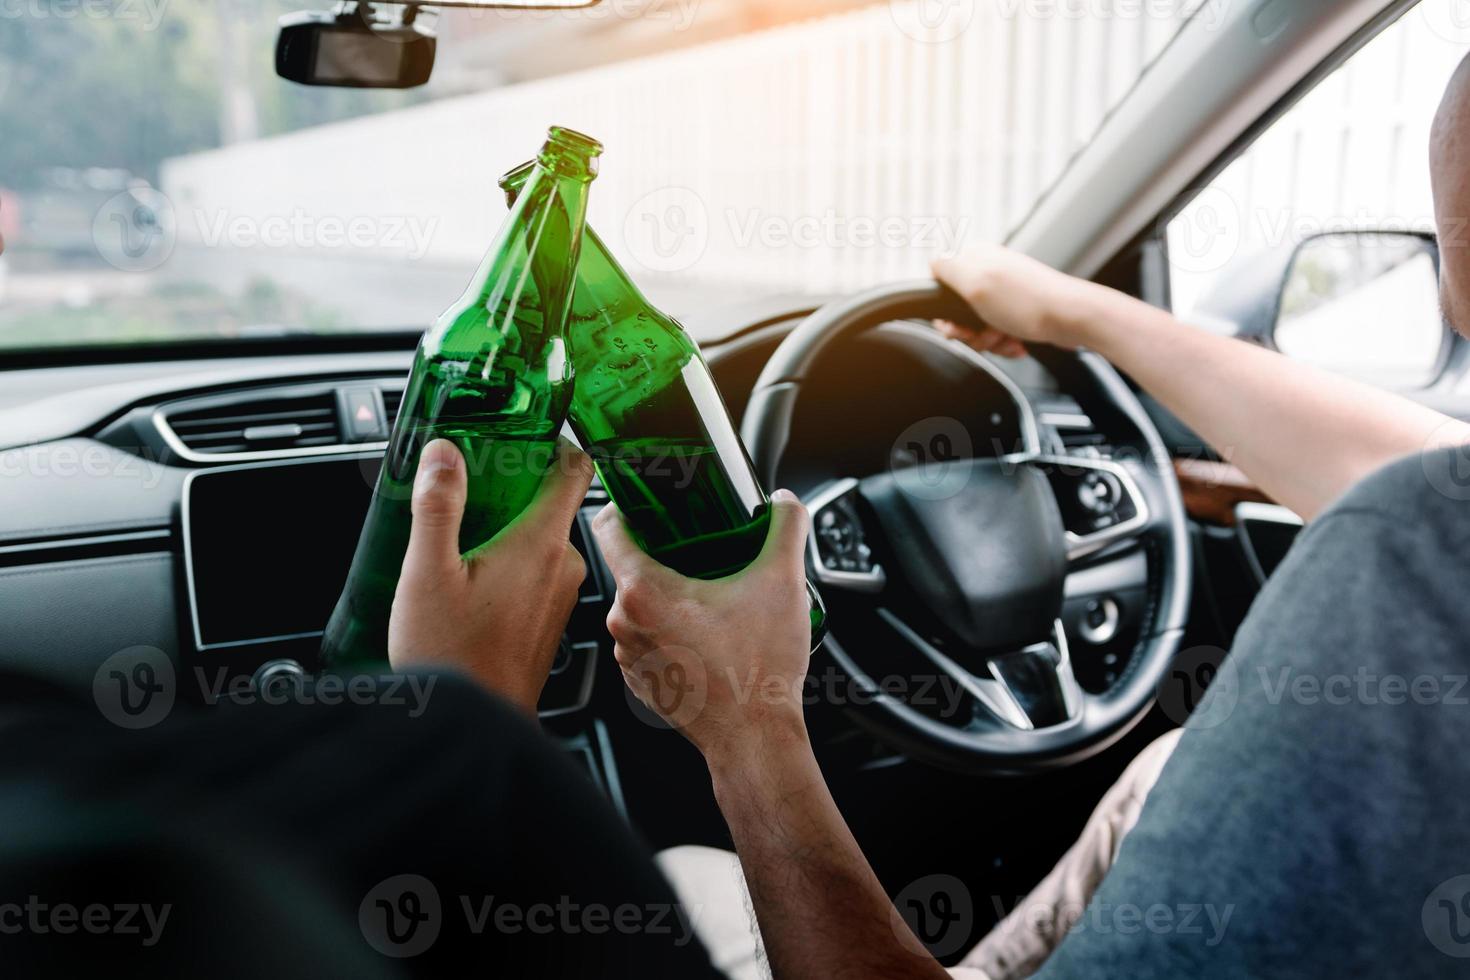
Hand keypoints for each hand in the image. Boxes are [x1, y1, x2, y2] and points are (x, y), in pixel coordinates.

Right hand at [388, 437, 592, 712]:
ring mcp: (561, 596)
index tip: (530, 430)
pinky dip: (510, 564)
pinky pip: (537, 574)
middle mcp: (564, 567)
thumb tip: (445, 453)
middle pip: (551, 503)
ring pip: (541, 541)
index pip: (575, 470)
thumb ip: (438, 505)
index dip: (556, 442)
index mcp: (542, 545)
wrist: (472, 725)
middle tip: (472, 484)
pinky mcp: (550, 620)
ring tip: (463, 536)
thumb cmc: (452, 658)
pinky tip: (472, 578)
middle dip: (514, 489)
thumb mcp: (427, 572)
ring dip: (508, 530)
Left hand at [590, 491, 812, 766]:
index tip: (645, 500)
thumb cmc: (757, 672)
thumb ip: (785, 527)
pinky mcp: (641, 680)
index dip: (626, 504)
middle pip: (630, 566)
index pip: (607, 525)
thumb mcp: (782, 582)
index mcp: (644, 591)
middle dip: (664, 554)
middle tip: (701, 552)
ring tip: (710, 597)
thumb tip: (784, 502)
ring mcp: (629, 655)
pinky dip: (669, 631)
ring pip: (639, 605)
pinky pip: (646, 639)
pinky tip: (705, 633)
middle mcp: (625, 623)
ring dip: (668, 596)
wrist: (755, 738)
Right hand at [931, 244, 1101, 355]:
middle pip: (957, 311)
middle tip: (983, 332)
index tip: (957, 323)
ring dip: (988, 340)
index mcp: (975, 258)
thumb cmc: (1029, 302)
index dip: (944, 311)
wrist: (1072, 319)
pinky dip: (1004, 342)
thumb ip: (945, 267)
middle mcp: (989, 272)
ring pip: (977, 326)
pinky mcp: (1018, 310)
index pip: (939, 285)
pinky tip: (1015, 343)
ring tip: (1005, 338)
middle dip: (968, 331)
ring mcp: (1004, 292)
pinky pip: (997, 331)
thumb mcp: (975, 282)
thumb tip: (931, 262)